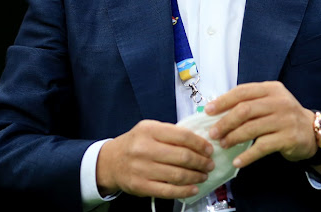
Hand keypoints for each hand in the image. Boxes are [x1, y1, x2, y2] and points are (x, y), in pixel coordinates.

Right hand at [95, 119, 214, 198]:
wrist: (111, 161)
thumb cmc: (135, 144)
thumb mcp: (149, 129)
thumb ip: (171, 133)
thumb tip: (200, 141)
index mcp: (149, 130)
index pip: (182, 136)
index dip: (200, 144)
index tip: (209, 149)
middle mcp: (144, 148)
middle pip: (182, 156)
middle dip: (201, 162)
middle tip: (209, 164)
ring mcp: (142, 169)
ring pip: (177, 175)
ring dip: (196, 176)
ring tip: (203, 175)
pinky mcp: (141, 186)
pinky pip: (168, 191)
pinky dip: (185, 190)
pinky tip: (194, 188)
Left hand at [204, 81, 318, 167]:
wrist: (312, 132)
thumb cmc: (283, 116)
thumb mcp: (270, 102)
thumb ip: (249, 103)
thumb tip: (217, 111)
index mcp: (271, 89)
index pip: (242, 92)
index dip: (223, 101)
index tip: (208, 111)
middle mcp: (279, 101)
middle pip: (245, 110)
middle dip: (225, 122)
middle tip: (213, 133)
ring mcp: (285, 119)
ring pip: (252, 128)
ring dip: (233, 138)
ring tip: (223, 144)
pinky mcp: (289, 138)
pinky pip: (262, 147)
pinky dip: (247, 156)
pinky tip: (237, 161)